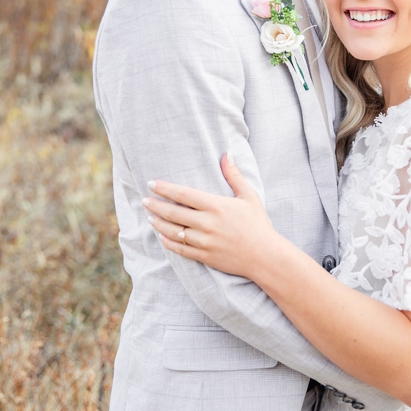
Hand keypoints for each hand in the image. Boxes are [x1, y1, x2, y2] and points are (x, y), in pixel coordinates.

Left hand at [144, 154, 288, 280]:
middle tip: (144, 200)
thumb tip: (226, 154)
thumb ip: (234, 176)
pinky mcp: (205, 256)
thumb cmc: (258, 224)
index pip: (183, 194)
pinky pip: (181, 249)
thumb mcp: (249, 196)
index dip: (165, 188)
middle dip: (155, 205)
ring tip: (150, 217)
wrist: (266, 256)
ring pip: (174, 231)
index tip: (151, 184)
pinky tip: (162, 237)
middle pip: (173, 213)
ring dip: (159, 224)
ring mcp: (205, 241)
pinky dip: (169, 242)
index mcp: (216, 206)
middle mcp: (207, 223)